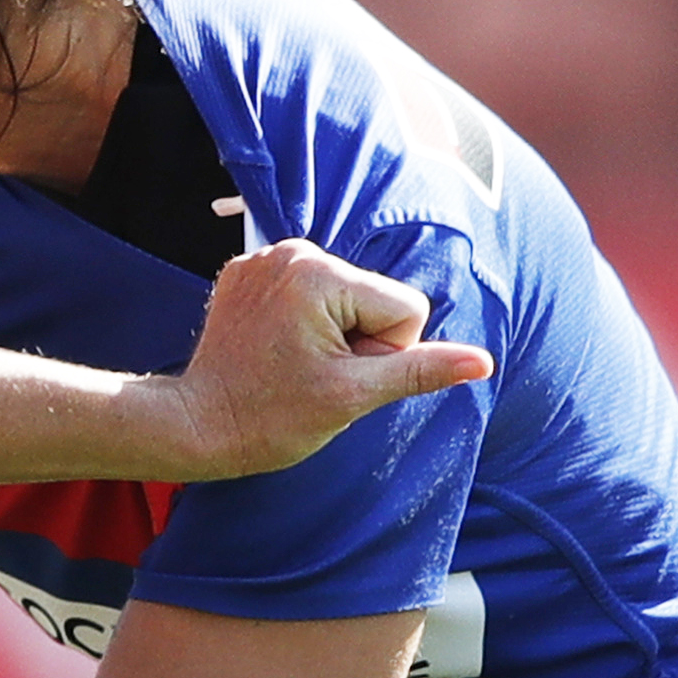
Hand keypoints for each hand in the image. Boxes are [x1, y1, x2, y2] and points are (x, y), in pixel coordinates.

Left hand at [169, 240, 494, 478]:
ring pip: (345, 296)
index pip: (405, 308)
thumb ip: (420, 370)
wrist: (195, 425)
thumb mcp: (354, 396)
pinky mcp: (248, 271)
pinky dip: (301, 320)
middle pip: (375, 298)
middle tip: (310, 372)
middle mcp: (292, 252)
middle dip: (357, 340)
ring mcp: (265, 258)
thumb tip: (482, 362)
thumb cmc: (269, 418)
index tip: (336, 373)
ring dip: (332, 331)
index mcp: (319, 274)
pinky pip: (308, 291)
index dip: (383, 352)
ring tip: (291, 361)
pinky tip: (274, 346)